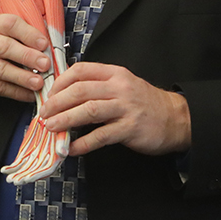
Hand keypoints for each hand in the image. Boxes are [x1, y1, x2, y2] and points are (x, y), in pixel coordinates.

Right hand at [0, 14, 50, 102]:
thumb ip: (20, 36)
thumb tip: (49, 46)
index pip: (9, 24)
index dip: (28, 34)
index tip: (44, 44)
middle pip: (4, 47)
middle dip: (27, 56)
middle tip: (45, 64)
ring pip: (0, 69)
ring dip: (22, 77)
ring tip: (39, 83)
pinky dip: (15, 92)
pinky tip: (28, 94)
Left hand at [40, 62, 190, 155]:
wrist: (176, 118)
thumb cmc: (143, 103)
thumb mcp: (121, 85)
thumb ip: (97, 87)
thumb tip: (62, 96)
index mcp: (114, 74)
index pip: (80, 71)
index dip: (59, 83)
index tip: (48, 96)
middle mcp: (119, 87)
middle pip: (80, 91)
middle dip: (57, 103)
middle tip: (43, 114)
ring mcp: (126, 108)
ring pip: (88, 111)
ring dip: (65, 120)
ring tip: (51, 128)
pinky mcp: (130, 128)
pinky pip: (101, 136)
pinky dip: (83, 143)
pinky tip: (71, 148)